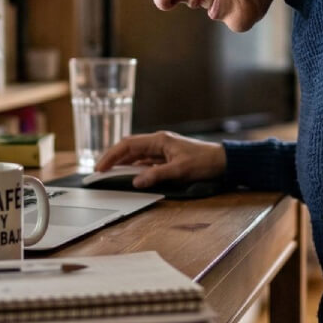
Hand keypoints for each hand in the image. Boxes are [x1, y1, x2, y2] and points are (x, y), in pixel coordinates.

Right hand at [94, 131, 226, 188]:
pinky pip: (146, 161)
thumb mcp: (180, 170)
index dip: (112, 155)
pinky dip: (135, 167)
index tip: (100, 167)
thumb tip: (136, 181)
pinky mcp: (167, 157)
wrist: (223, 161)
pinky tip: (129, 174)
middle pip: (129, 148)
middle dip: (113, 158)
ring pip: (136, 154)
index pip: (128, 145)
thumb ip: (156, 175)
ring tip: (110, 173)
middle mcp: (159, 142)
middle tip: (99, 171)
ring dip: (123, 163)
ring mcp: (163, 149)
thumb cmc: (205, 162)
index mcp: (159, 140)